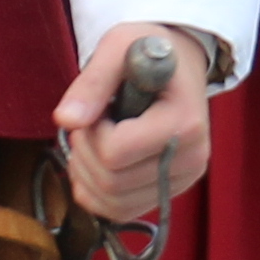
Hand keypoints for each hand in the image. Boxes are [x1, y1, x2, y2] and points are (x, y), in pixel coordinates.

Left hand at [55, 22, 217, 217]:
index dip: (92, 130)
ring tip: (97, 139)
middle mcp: (193, 159)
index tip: (100, 106)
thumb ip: (91, 83)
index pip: (115, 152)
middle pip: (110, 181)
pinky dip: (96, 193)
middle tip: (94, 120)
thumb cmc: (148, 49)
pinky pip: (119, 212)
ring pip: (111, 202)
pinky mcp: (170, 193)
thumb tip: (66, 120)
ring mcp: (184, 181)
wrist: (176, 60)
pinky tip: (98, 162)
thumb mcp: (117, 47)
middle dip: (86, 151)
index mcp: (186, 123)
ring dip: (86, 173)